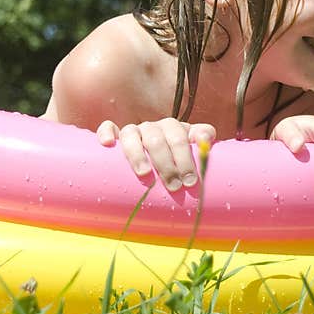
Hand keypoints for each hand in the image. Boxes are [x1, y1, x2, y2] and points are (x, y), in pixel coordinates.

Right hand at [97, 118, 215, 190]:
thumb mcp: (193, 153)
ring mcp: (134, 130)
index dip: (186, 156)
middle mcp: (154, 127)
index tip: (191, 180)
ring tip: (145, 174)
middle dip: (167, 164)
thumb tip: (206, 141)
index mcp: (174, 129)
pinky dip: (106, 133)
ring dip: (137, 154)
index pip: (181, 135)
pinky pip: (108, 127)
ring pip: (132, 134)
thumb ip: (204, 143)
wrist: (152, 159)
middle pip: (158, 139)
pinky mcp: (115, 135)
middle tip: (174, 186)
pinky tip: (108, 144)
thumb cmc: (175, 161)